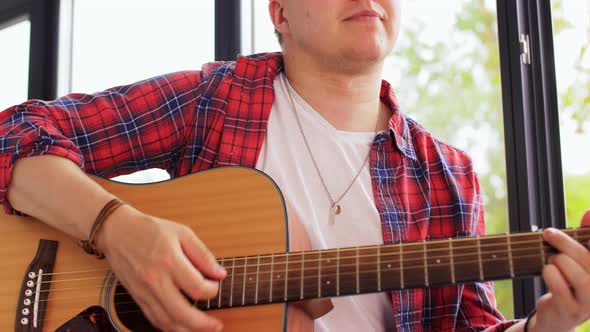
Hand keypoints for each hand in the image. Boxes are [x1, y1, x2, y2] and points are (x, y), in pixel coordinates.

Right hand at [96, 204, 225, 330]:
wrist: (116, 232)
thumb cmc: (149, 229)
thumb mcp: (182, 233)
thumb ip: (202, 254)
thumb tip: (220, 274)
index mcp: (169, 260)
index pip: (197, 287)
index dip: (212, 290)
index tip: (215, 284)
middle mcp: (155, 280)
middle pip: (181, 313)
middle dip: (203, 324)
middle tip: (217, 325)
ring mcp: (144, 291)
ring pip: (166, 322)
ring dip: (187, 330)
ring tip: (204, 329)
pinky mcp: (137, 297)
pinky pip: (154, 319)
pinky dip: (169, 327)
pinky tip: (182, 326)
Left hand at [527, 210, 589, 331]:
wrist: (556, 316)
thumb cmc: (568, 281)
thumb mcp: (577, 259)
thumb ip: (585, 236)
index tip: (587, 216)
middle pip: (587, 259)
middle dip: (564, 242)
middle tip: (549, 234)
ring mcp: (589, 302)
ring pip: (575, 273)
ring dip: (557, 260)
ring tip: (551, 260)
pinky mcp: (570, 310)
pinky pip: (559, 285)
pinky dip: (549, 273)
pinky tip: (548, 271)